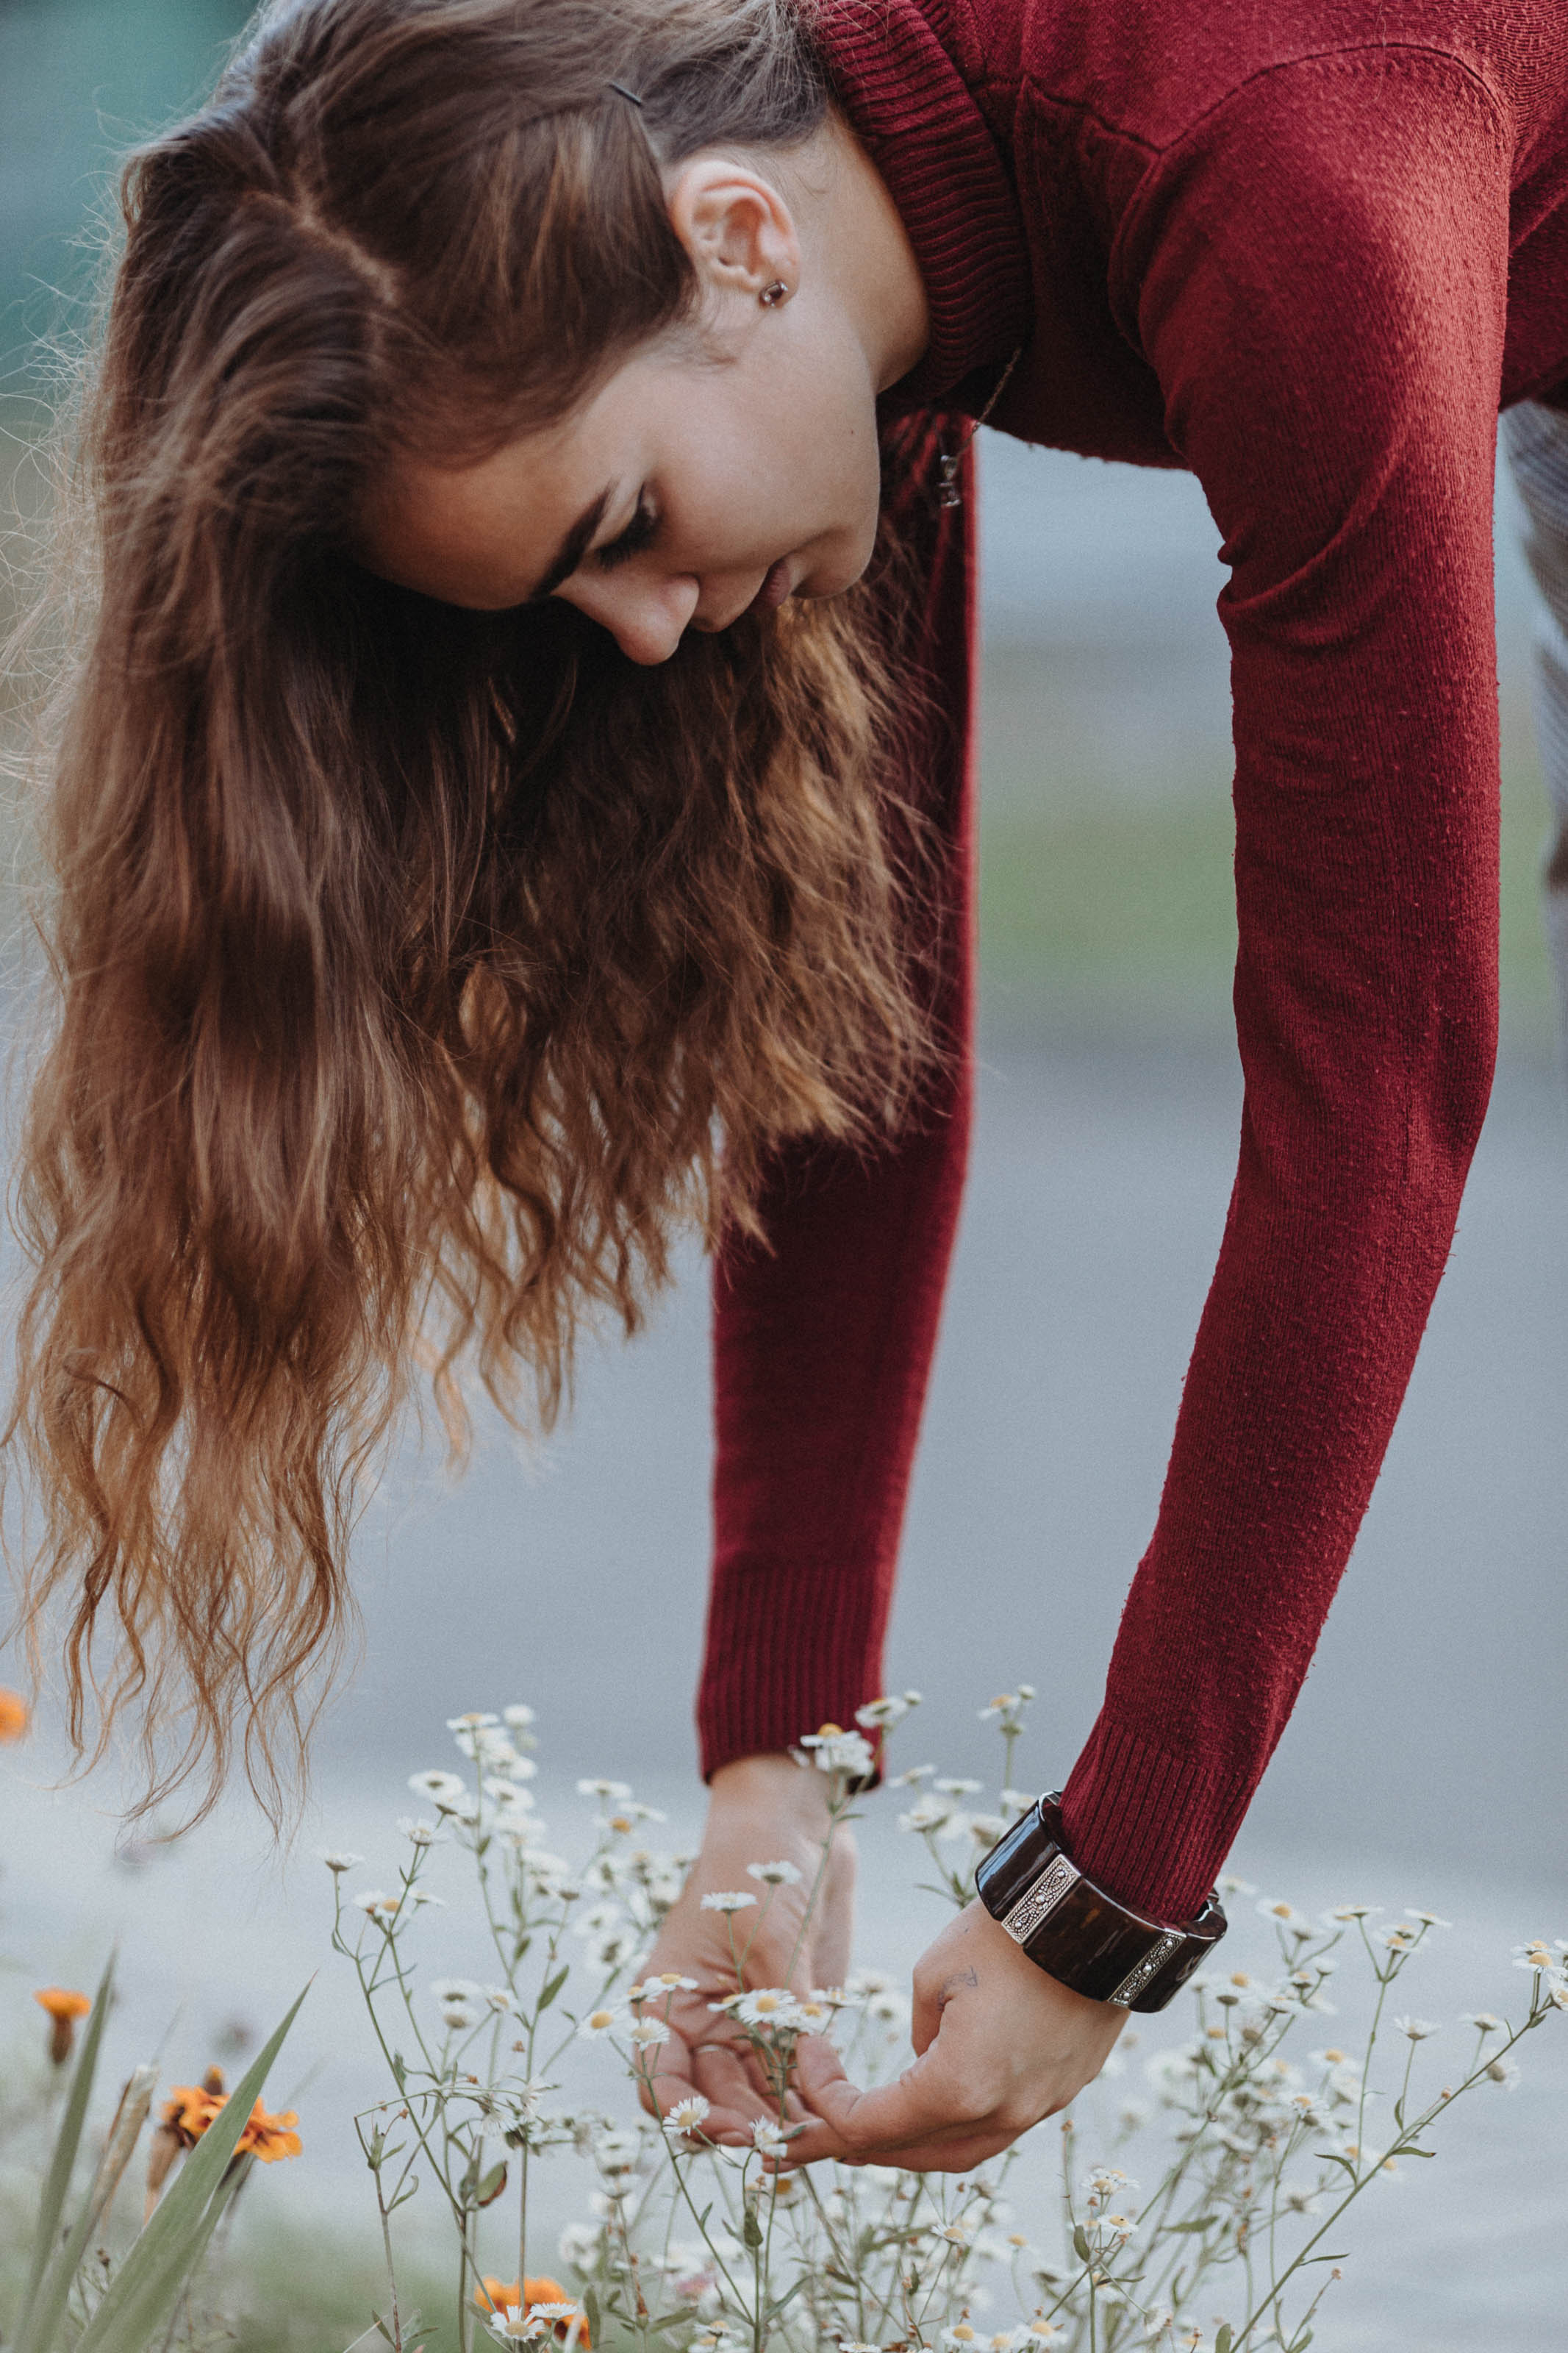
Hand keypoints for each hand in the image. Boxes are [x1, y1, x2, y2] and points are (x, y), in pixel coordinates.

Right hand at [636, 1752, 853, 2144]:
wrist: (793, 1820)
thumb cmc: (756, 1865)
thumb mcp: (765, 1937)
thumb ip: (783, 2008)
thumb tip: (805, 2076)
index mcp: (666, 2000)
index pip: (659, 2081)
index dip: (689, 2116)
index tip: (731, 2129)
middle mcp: (701, 2024)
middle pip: (712, 2101)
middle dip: (746, 2125)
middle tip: (789, 2142)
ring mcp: (746, 2027)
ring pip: (753, 2100)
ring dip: (780, 2121)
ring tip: (818, 2138)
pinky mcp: (790, 2022)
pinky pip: (791, 2079)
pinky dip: (808, 2100)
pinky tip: (834, 2116)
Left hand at [779, 1898, 1125, 2171]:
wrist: (1094, 1916)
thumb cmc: (1006, 1936)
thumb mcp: (933, 1975)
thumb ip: (919, 2036)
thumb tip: (925, 2063)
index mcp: (960, 2089)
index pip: (871, 2125)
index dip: (826, 2100)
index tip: (805, 2062)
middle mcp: (1002, 2115)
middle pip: (911, 2153)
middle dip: (853, 2142)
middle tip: (809, 2127)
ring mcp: (1039, 2109)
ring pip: (958, 2151)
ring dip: (906, 2142)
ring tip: (861, 2130)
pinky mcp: (1061, 2091)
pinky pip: (997, 2126)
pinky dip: (953, 2125)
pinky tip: (928, 2107)